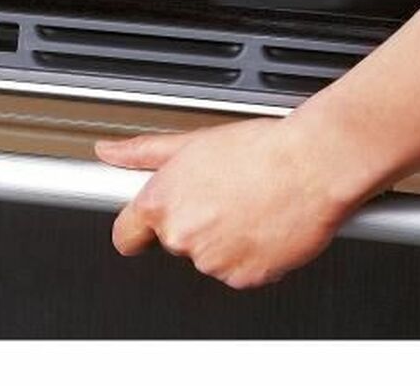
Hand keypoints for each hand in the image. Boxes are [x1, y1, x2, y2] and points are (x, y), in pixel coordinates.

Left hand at [94, 115, 357, 289]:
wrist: (311, 165)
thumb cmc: (260, 149)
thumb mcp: (194, 140)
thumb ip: (143, 151)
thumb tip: (109, 151)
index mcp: (163, 203)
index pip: (126, 236)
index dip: (136, 229)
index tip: (143, 226)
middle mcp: (183, 236)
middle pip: (175, 241)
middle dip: (194, 221)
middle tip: (222, 193)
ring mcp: (214, 262)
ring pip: (209, 257)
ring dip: (224, 237)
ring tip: (249, 202)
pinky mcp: (246, 278)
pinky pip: (240, 271)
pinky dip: (250, 254)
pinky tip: (264, 223)